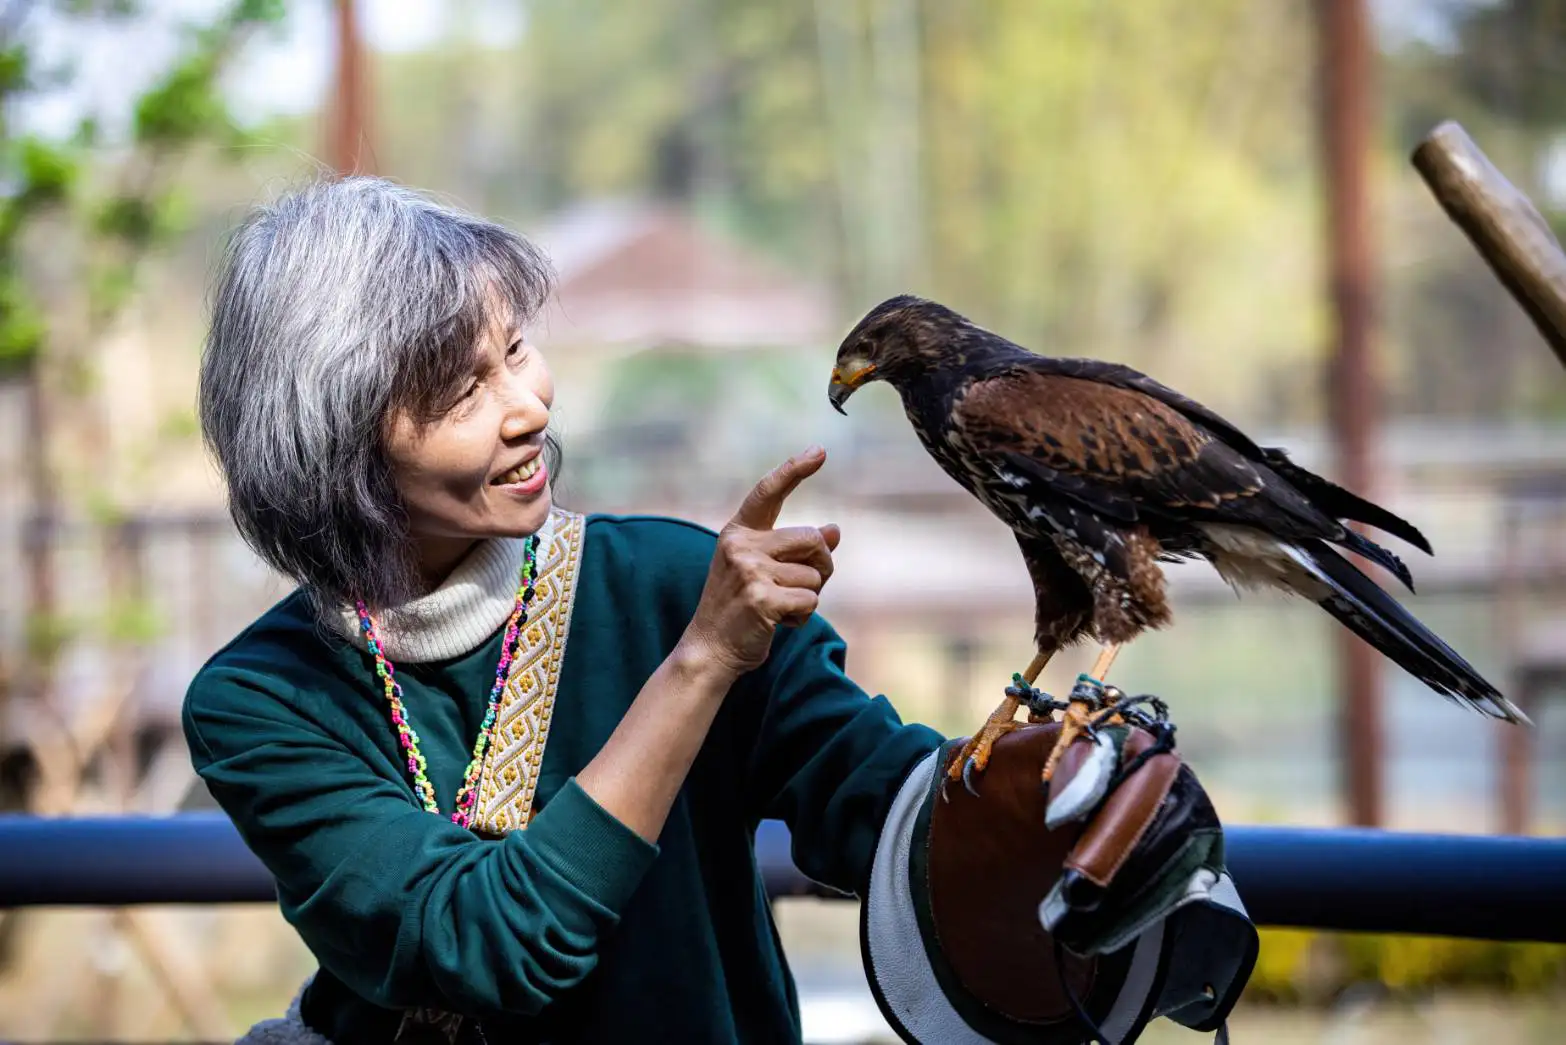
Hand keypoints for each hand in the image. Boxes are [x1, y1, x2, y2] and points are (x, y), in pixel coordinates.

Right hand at [679, 446, 841, 678]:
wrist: (709, 649)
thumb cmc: (740, 608)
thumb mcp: (762, 570)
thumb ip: (796, 550)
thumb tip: (834, 530)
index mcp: (738, 532)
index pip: (768, 492)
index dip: (795, 469)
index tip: (820, 451)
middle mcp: (740, 545)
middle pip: (813, 540)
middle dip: (822, 566)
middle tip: (803, 588)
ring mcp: (749, 570)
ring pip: (815, 576)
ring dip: (808, 597)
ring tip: (779, 609)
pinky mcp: (761, 598)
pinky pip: (810, 600)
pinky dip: (803, 616)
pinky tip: (779, 623)